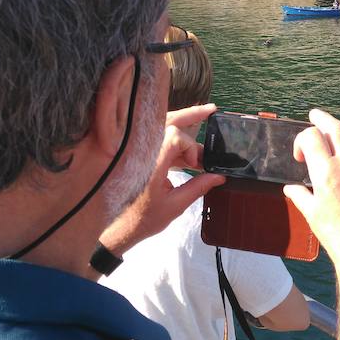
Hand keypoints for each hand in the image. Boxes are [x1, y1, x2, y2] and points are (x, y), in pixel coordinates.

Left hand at [99, 104, 223, 254]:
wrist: (119, 228)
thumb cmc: (144, 219)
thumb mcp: (176, 205)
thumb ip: (198, 187)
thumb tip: (219, 176)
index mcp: (151, 164)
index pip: (173, 136)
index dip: (190, 146)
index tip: (197, 164)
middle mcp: (145, 153)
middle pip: (169, 122)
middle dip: (191, 116)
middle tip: (212, 110)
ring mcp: (142, 153)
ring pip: (164, 128)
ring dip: (185, 128)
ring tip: (205, 121)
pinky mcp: (142, 157)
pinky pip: (160, 140)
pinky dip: (176, 142)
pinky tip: (190, 150)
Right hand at [284, 109, 339, 274]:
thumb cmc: (337, 236)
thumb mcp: (312, 215)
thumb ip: (300, 195)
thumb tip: (291, 188)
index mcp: (326, 172)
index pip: (312, 136)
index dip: (302, 140)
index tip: (300, 155)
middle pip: (335, 128)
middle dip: (322, 118)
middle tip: (315, 115)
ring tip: (334, 149)